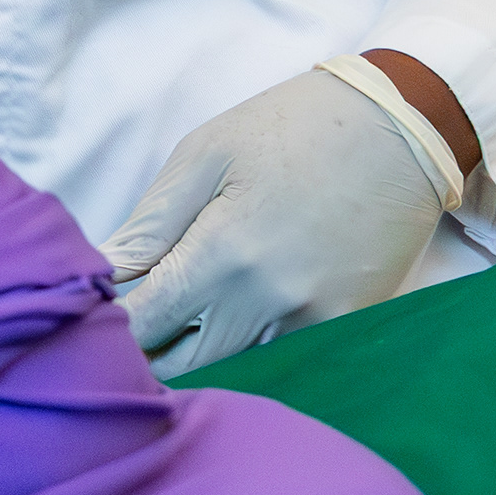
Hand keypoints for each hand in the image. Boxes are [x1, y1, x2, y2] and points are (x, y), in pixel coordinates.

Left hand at [105, 60, 462, 375]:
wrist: (401, 125)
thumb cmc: (292, 128)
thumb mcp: (204, 156)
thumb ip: (150, 224)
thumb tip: (102, 271)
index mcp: (224, 254)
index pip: (146, 325)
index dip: (111, 327)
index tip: (94, 315)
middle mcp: (270, 301)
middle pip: (187, 365)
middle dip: (150, 351)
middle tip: (134, 322)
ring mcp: (317, 320)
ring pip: (237, 369)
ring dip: (201, 355)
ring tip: (181, 322)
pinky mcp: (351, 324)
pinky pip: (287, 359)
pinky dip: (254, 350)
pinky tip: (237, 320)